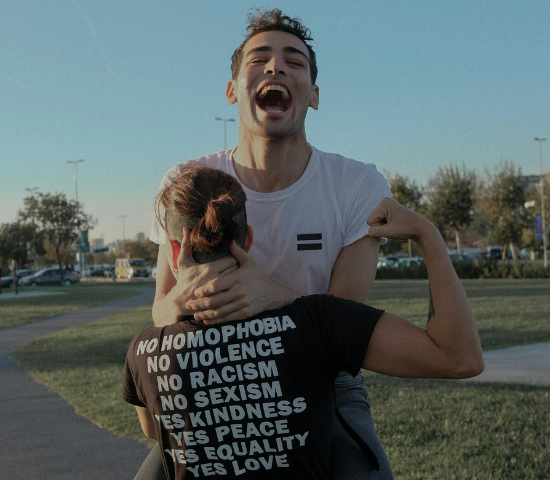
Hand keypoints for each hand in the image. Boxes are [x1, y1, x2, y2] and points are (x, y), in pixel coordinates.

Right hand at [168, 228, 238, 318]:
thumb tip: (186, 228)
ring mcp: (220, 291)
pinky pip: (235, 292)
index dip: (236, 257)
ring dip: (241, 278)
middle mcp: (216, 279)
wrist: (179, 302)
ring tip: (242, 275)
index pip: (232, 259)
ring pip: (238, 281)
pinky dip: (238, 288)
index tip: (236, 256)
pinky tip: (238, 287)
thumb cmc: (183, 280)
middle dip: (241, 267)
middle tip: (243, 265)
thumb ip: (186, 244)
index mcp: (210, 268)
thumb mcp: (183, 262)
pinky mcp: (221, 301)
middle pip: (238, 269)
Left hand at [185, 242, 299, 323]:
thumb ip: (238, 253)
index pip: (216, 285)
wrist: (272, 293)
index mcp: (237, 278)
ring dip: (205, 314)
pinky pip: (227, 318)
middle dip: (200, 304)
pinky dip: (215, 321)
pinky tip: (206, 321)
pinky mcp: (244, 313)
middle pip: (215, 300)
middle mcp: (239, 292)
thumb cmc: (257, 277)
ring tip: (195, 315)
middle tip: (189, 305)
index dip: (204, 290)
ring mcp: (242, 304)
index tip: (196, 292)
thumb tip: (230, 241)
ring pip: (219, 311)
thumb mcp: (249, 263)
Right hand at [366, 197, 433, 241]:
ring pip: (376, 220)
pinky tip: (396, 224)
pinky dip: (387, 224)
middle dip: (381, 226)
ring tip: (396, 226)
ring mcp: (388, 204)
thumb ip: (374, 232)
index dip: (379, 228)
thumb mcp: (388, 232)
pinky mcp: (391, 208)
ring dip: (384, 226)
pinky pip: (381, 219)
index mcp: (383, 203)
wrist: (421, 228)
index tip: (392, 227)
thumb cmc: (406, 229)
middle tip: (394, 227)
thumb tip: (369, 231)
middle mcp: (385, 201)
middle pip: (372, 219)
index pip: (370, 221)